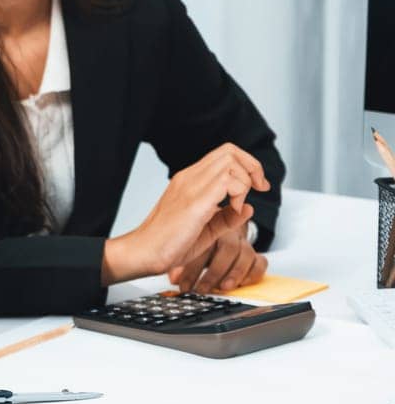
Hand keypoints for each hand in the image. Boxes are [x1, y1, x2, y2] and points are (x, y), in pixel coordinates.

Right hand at [103, 144, 269, 283]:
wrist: (144, 253)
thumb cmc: (168, 244)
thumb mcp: (206, 230)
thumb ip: (227, 218)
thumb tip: (249, 209)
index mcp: (189, 181)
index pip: (223, 155)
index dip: (247, 165)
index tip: (258, 186)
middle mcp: (188, 178)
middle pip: (229, 151)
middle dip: (253, 168)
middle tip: (259, 189)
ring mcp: (190, 187)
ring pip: (230, 161)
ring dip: (245, 180)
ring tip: (239, 204)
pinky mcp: (194, 202)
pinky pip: (227, 181)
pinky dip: (239, 193)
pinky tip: (234, 210)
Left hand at [168, 224, 266, 293]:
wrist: (210, 231)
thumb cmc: (191, 242)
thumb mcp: (181, 250)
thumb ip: (177, 262)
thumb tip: (174, 279)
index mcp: (208, 226)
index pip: (204, 244)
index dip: (193, 267)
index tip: (183, 285)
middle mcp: (228, 233)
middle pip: (228, 248)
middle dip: (214, 272)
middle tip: (201, 289)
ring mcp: (242, 242)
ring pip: (246, 255)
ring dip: (234, 274)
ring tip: (223, 288)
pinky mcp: (253, 254)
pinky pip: (260, 262)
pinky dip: (253, 273)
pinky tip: (241, 284)